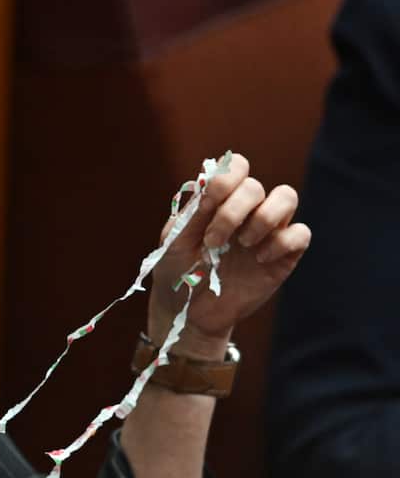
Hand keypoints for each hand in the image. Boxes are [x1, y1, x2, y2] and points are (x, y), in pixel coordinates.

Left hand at [147, 153, 310, 358]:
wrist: (188, 311)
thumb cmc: (178, 271)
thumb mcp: (174, 241)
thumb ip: (193, 212)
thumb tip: (209, 182)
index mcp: (219, 200)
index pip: (236, 166)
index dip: (225, 179)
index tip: (206, 207)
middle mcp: (246, 210)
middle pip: (255, 185)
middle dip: (232, 212)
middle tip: (213, 241)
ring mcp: (267, 231)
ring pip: (287, 196)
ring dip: (262, 218)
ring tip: (242, 244)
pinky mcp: (284, 255)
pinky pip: (301, 233)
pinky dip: (281, 242)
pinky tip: (259, 260)